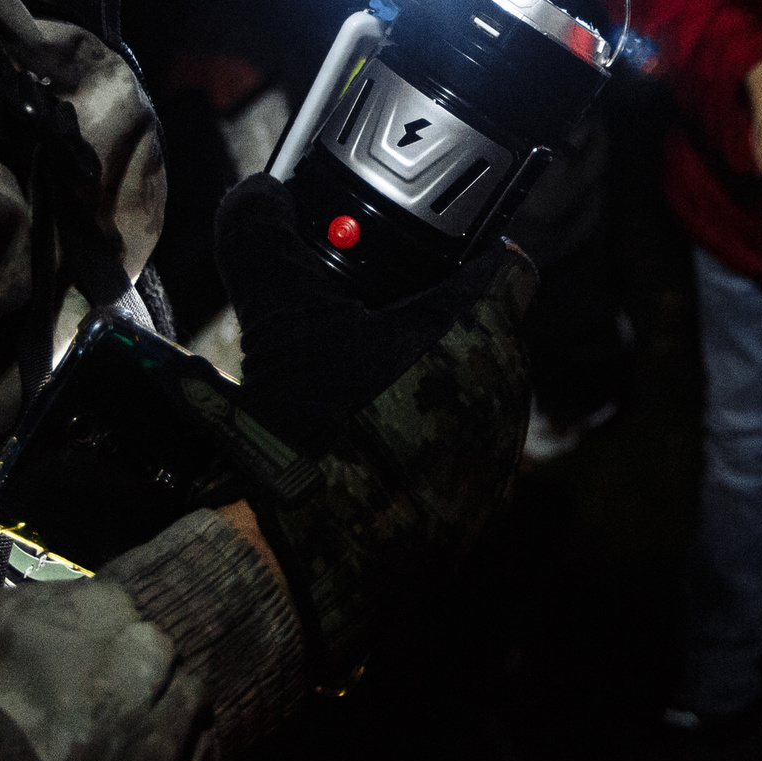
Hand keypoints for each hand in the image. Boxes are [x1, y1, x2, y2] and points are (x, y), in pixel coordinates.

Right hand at [213, 176, 535, 686]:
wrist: (316, 563)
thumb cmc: (317, 428)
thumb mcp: (281, 317)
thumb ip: (268, 242)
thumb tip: (254, 196)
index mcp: (482, 335)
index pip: (507, 263)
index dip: (470, 243)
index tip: (430, 241)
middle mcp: (505, 397)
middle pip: (480, 331)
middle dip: (426, 317)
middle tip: (361, 313)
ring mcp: (494, 464)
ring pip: (466, 398)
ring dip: (419, 385)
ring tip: (347, 387)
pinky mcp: (471, 519)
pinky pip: (452, 461)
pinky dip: (413, 447)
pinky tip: (354, 451)